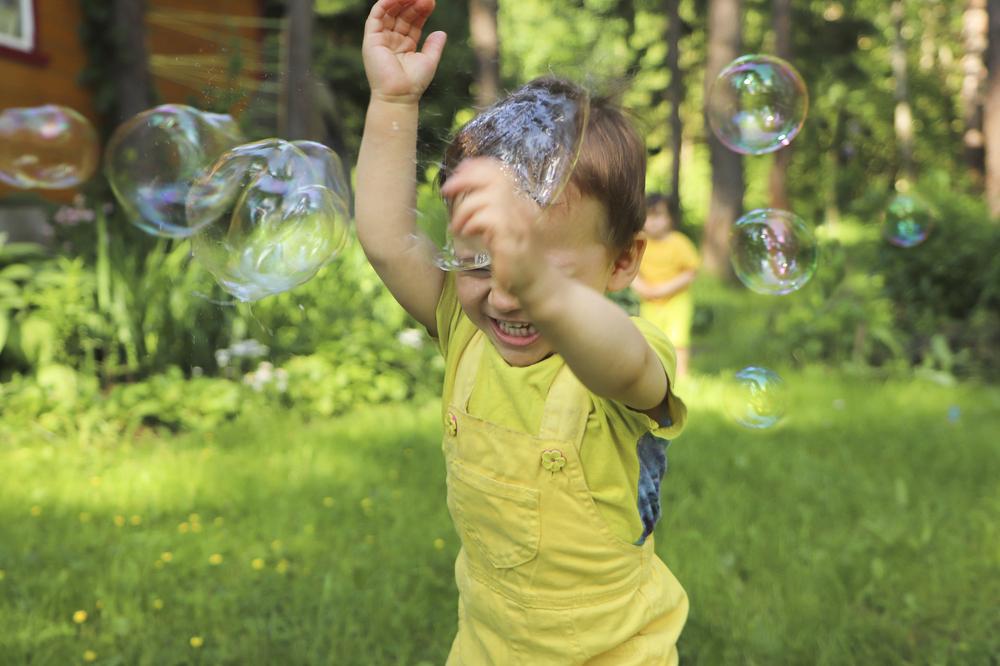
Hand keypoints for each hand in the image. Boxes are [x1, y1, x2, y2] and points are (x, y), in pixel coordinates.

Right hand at [363, 0, 446, 103]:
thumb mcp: (429, 61)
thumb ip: (434, 46)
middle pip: (402, 14)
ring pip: (389, 12)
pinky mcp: (371, 39)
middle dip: (413, 3)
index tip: (431, 2)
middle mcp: (392, 40)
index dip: (421, 11)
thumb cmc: (413, 83)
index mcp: (405, 45)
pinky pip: (376, 16)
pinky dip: (384, 3)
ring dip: (400, 1)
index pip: (413, 22)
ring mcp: (381, 38)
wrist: (399, 95)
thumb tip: (441, 32)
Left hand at [442, 158, 548, 299]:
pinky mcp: (513, 240)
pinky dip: (472, 223)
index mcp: (520, 202)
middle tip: (447, 191)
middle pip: (494, 178)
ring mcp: (519, 223)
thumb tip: (464, 190)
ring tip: (458, 226)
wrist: (537, 285)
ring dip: (465, 209)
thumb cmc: (517, 259)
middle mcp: (522, 208)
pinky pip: (489, 219)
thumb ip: (488, 209)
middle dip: (465, 180)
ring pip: (488, 198)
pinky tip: (467, 234)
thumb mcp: (501, 228)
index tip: (458, 172)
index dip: (476, 166)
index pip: (500, 171)